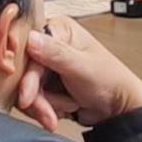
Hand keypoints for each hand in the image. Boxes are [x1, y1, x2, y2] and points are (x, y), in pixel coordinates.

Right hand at [21, 15, 141, 126]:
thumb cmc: (110, 81)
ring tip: (65, 108)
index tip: (25, 93)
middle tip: (46, 110)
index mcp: (59, 30)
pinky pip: (32, 100)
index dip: (25, 72)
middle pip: (24, 72)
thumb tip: (31, 38)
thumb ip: (55, 53)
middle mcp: (49, 45)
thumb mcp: (81, 66)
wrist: (117, 108)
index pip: (28, 47)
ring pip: (26, 89)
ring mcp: (46, 67)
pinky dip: (45, 110)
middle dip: (36, 96)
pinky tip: (61, 112)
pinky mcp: (45, 85)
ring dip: (43, 105)